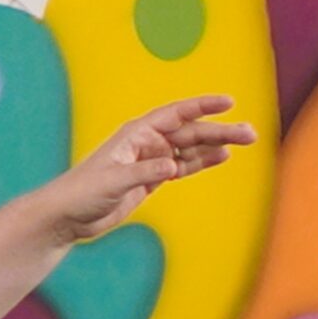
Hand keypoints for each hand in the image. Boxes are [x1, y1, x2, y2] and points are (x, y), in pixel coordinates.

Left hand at [41, 95, 257, 242]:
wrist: (67, 216)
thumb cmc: (82, 193)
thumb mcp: (112, 182)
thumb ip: (143, 173)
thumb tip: (172, 166)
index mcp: (135, 134)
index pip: (175, 114)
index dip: (202, 107)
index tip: (228, 102)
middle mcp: (145, 143)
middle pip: (190, 132)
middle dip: (220, 131)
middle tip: (250, 133)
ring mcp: (149, 161)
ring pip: (190, 148)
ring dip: (216, 145)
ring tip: (245, 141)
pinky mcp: (150, 180)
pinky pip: (182, 166)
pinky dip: (201, 161)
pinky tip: (222, 157)